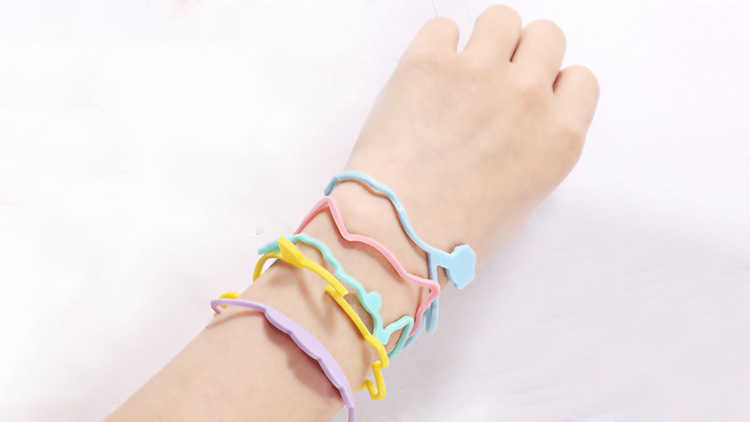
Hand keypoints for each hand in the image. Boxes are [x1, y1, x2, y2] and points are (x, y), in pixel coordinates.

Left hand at [337, 5, 599, 265]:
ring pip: (502, 18)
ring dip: (485, 41)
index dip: (553, 87)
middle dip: (523, 56)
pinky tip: (425, 81)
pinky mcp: (429, 60)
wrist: (395, 230)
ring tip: (459, 73)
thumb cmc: (454, 234)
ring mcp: (479, 72)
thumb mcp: (522, 200)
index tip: (530, 100)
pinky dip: (437, 48)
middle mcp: (527, 95)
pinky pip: (443, 27)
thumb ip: (535, 151)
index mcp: (560, 136)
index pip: (580, 78)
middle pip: (546, 37)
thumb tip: (516, 127)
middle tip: (493, 83)